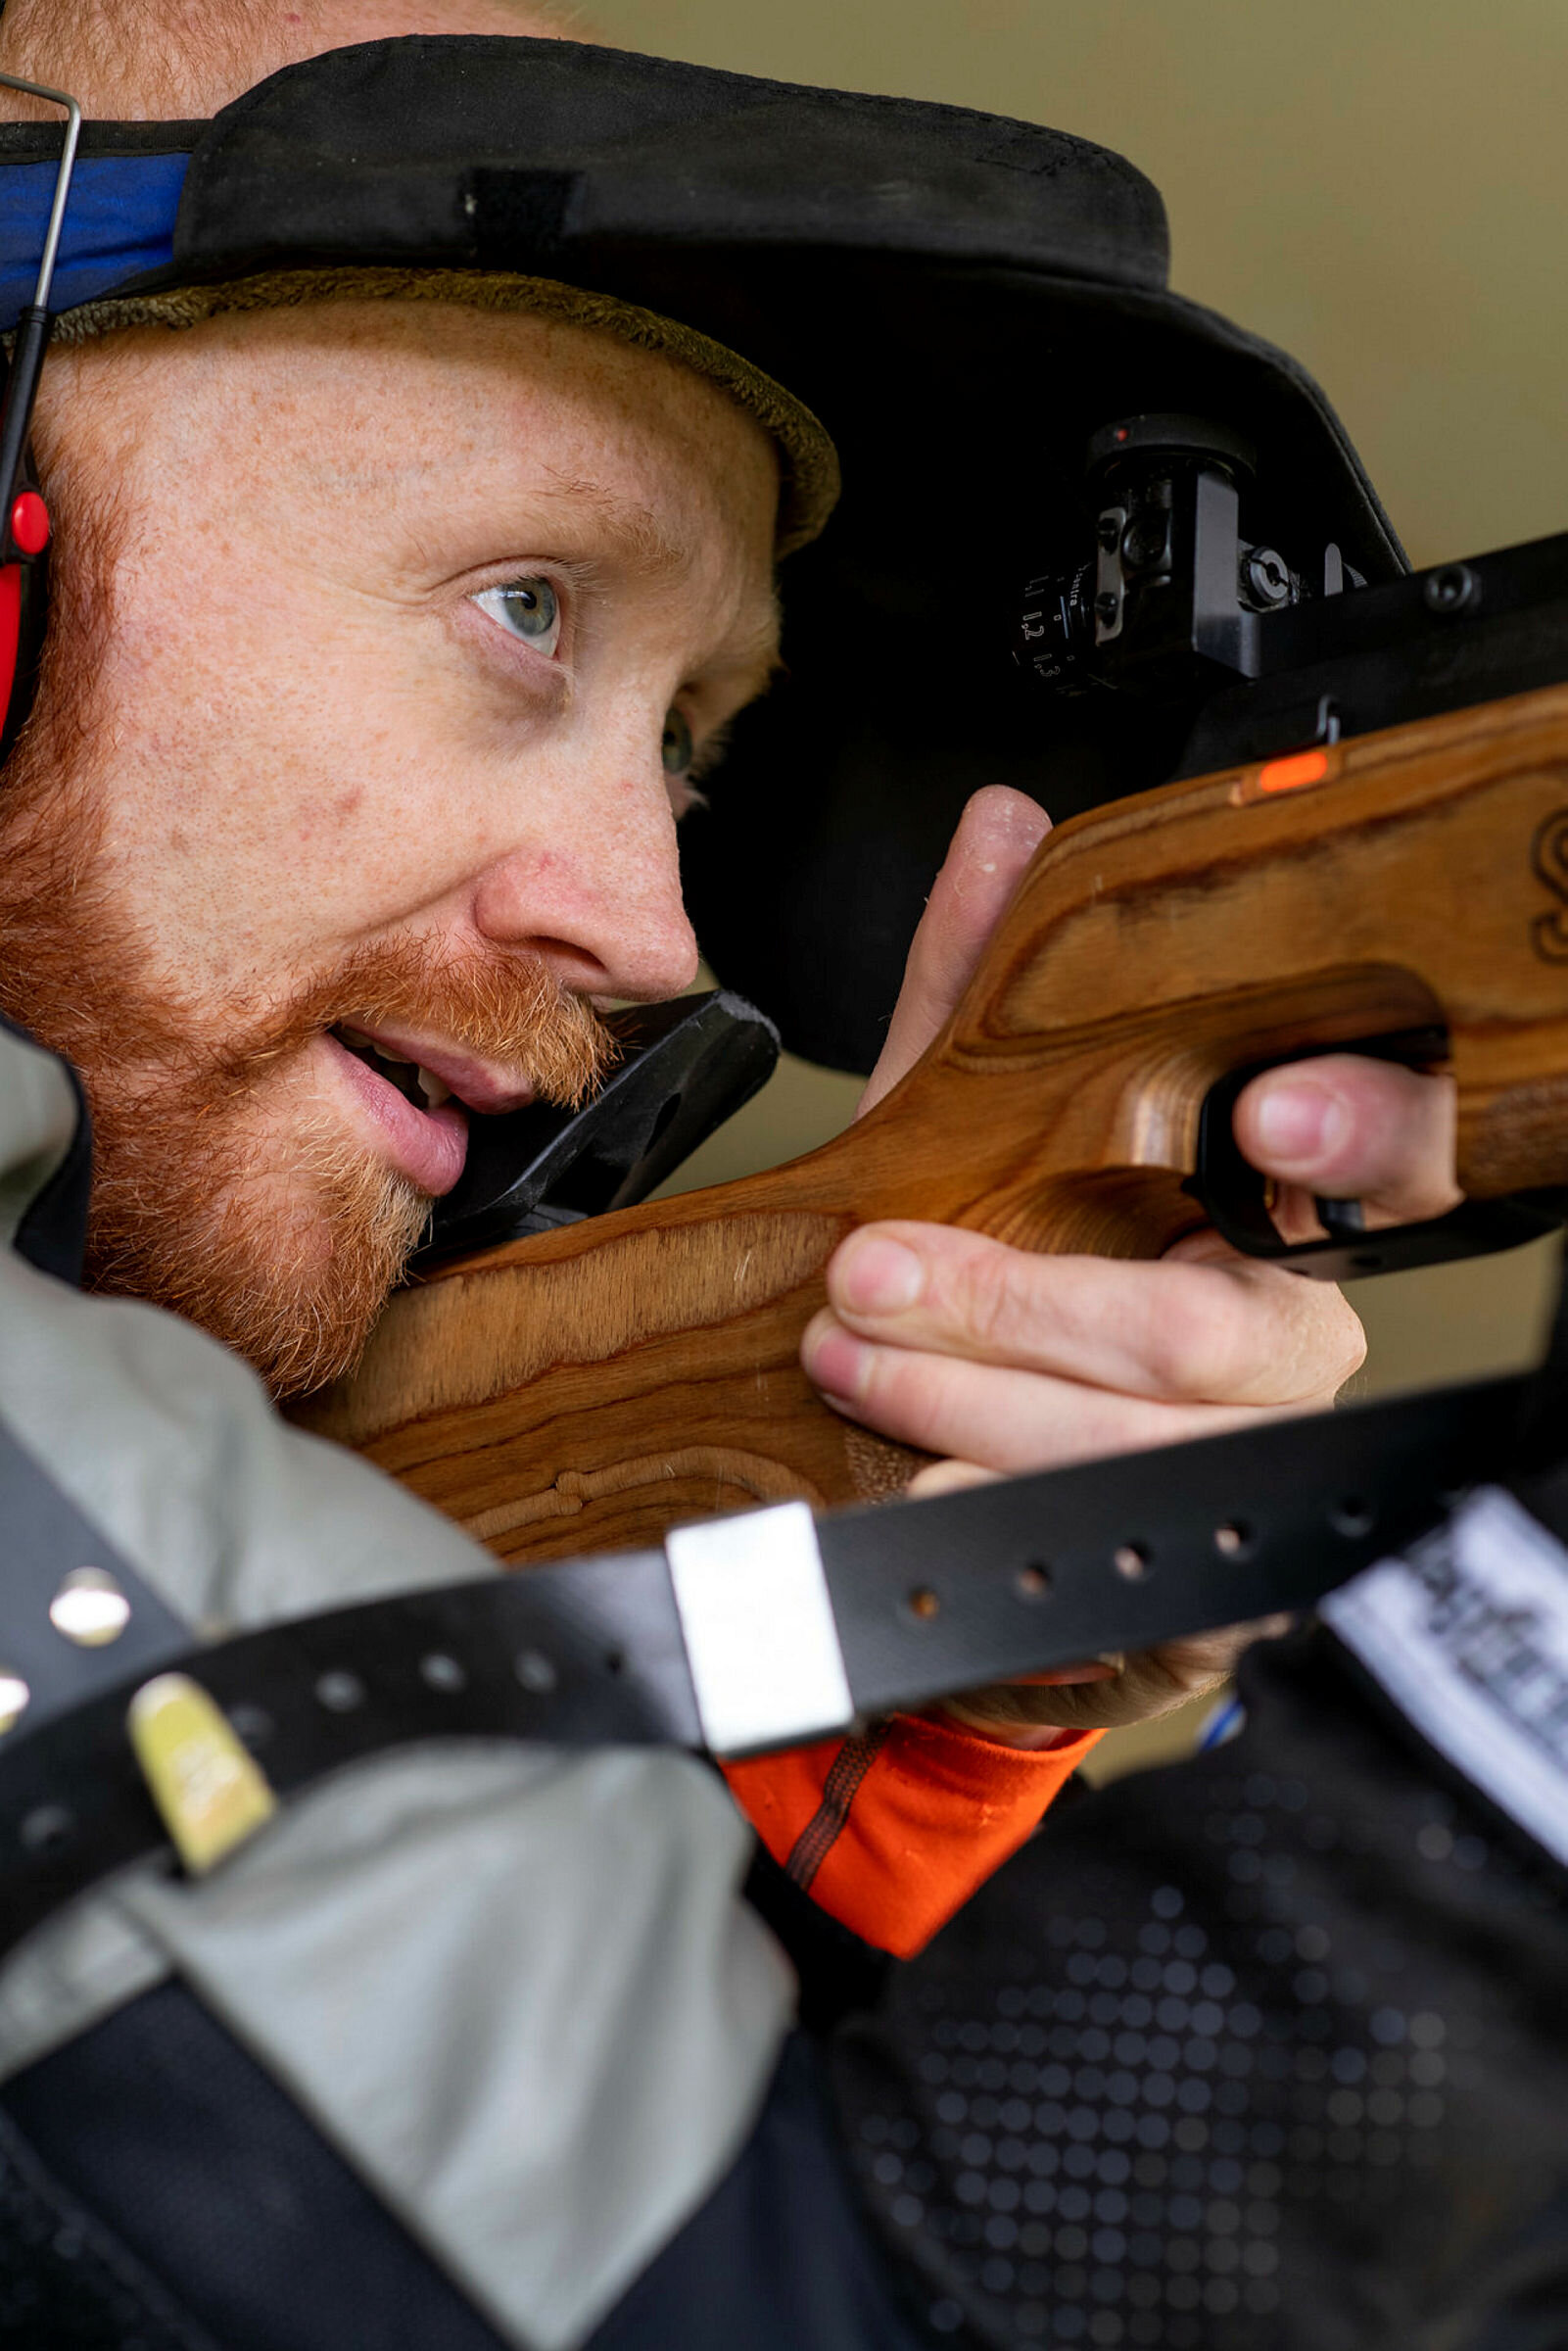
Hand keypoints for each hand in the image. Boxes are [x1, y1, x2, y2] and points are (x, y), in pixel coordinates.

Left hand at [801, 787, 1461, 1737]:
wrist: (983, 1485)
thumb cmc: (1008, 1285)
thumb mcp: (980, 1127)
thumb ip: (988, 989)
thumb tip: (999, 828)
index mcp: (1287, 1214)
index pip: (1384, 1160)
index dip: (1358, 1127)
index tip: (1267, 1106)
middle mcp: (1299, 1344)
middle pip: (1208, 1330)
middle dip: (1020, 1306)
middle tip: (871, 1280)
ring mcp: (1261, 1474)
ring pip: (1150, 1452)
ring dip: (978, 1411)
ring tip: (859, 1372)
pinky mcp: (1209, 1591)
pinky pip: (1119, 1568)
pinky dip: (1000, 1527)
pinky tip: (919, 1491)